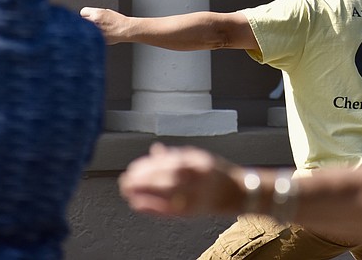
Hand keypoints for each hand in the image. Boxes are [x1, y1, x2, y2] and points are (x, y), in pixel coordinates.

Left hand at [80, 6, 129, 44]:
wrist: (125, 29)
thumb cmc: (118, 21)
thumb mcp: (107, 12)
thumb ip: (96, 13)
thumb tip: (88, 16)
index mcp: (97, 13)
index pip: (83, 11)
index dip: (85, 14)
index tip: (87, 17)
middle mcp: (95, 20)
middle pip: (81, 20)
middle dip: (85, 22)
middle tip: (90, 25)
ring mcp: (95, 30)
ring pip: (84, 30)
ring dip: (87, 30)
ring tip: (94, 31)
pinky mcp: (97, 38)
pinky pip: (89, 37)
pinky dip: (91, 37)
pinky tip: (97, 36)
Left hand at [118, 144, 242, 216]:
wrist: (236, 193)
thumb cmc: (215, 173)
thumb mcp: (199, 158)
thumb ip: (177, 156)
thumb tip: (155, 150)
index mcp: (200, 162)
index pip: (169, 163)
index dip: (148, 166)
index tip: (132, 168)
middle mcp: (200, 179)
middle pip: (167, 179)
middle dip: (143, 180)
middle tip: (125, 180)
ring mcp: (197, 196)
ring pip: (166, 194)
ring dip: (144, 193)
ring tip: (127, 191)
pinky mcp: (193, 212)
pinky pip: (169, 210)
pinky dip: (151, 207)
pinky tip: (137, 204)